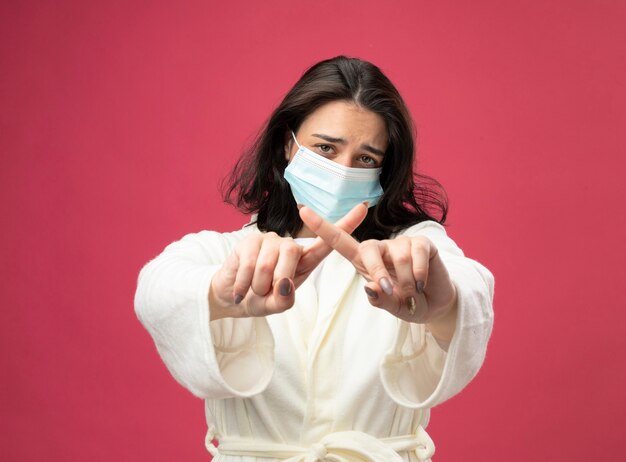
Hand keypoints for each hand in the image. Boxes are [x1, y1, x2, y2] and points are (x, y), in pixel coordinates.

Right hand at [209, 203, 368, 319]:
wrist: (230, 296)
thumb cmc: (260, 298)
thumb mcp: (277, 306)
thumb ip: (285, 300)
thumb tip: (285, 284)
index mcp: (304, 260)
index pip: (328, 241)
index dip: (346, 224)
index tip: (364, 207)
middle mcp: (289, 246)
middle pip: (293, 252)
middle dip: (279, 278)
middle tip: (268, 293)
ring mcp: (269, 241)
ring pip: (269, 261)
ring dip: (259, 284)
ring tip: (254, 291)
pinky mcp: (248, 241)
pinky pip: (249, 264)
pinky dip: (244, 284)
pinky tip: (240, 292)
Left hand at [299, 207, 457, 324]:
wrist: (434, 305)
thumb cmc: (406, 303)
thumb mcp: (391, 307)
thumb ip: (380, 300)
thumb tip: (371, 287)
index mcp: (363, 262)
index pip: (339, 242)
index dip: (321, 226)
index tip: (303, 210)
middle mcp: (380, 249)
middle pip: (368, 248)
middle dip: (378, 271)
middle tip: (391, 292)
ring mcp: (401, 243)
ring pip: (398, 255)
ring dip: (406, 280)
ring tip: (413, 291)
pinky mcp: (421, 243)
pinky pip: (417, 253)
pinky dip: (420, 273)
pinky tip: (422, 283)